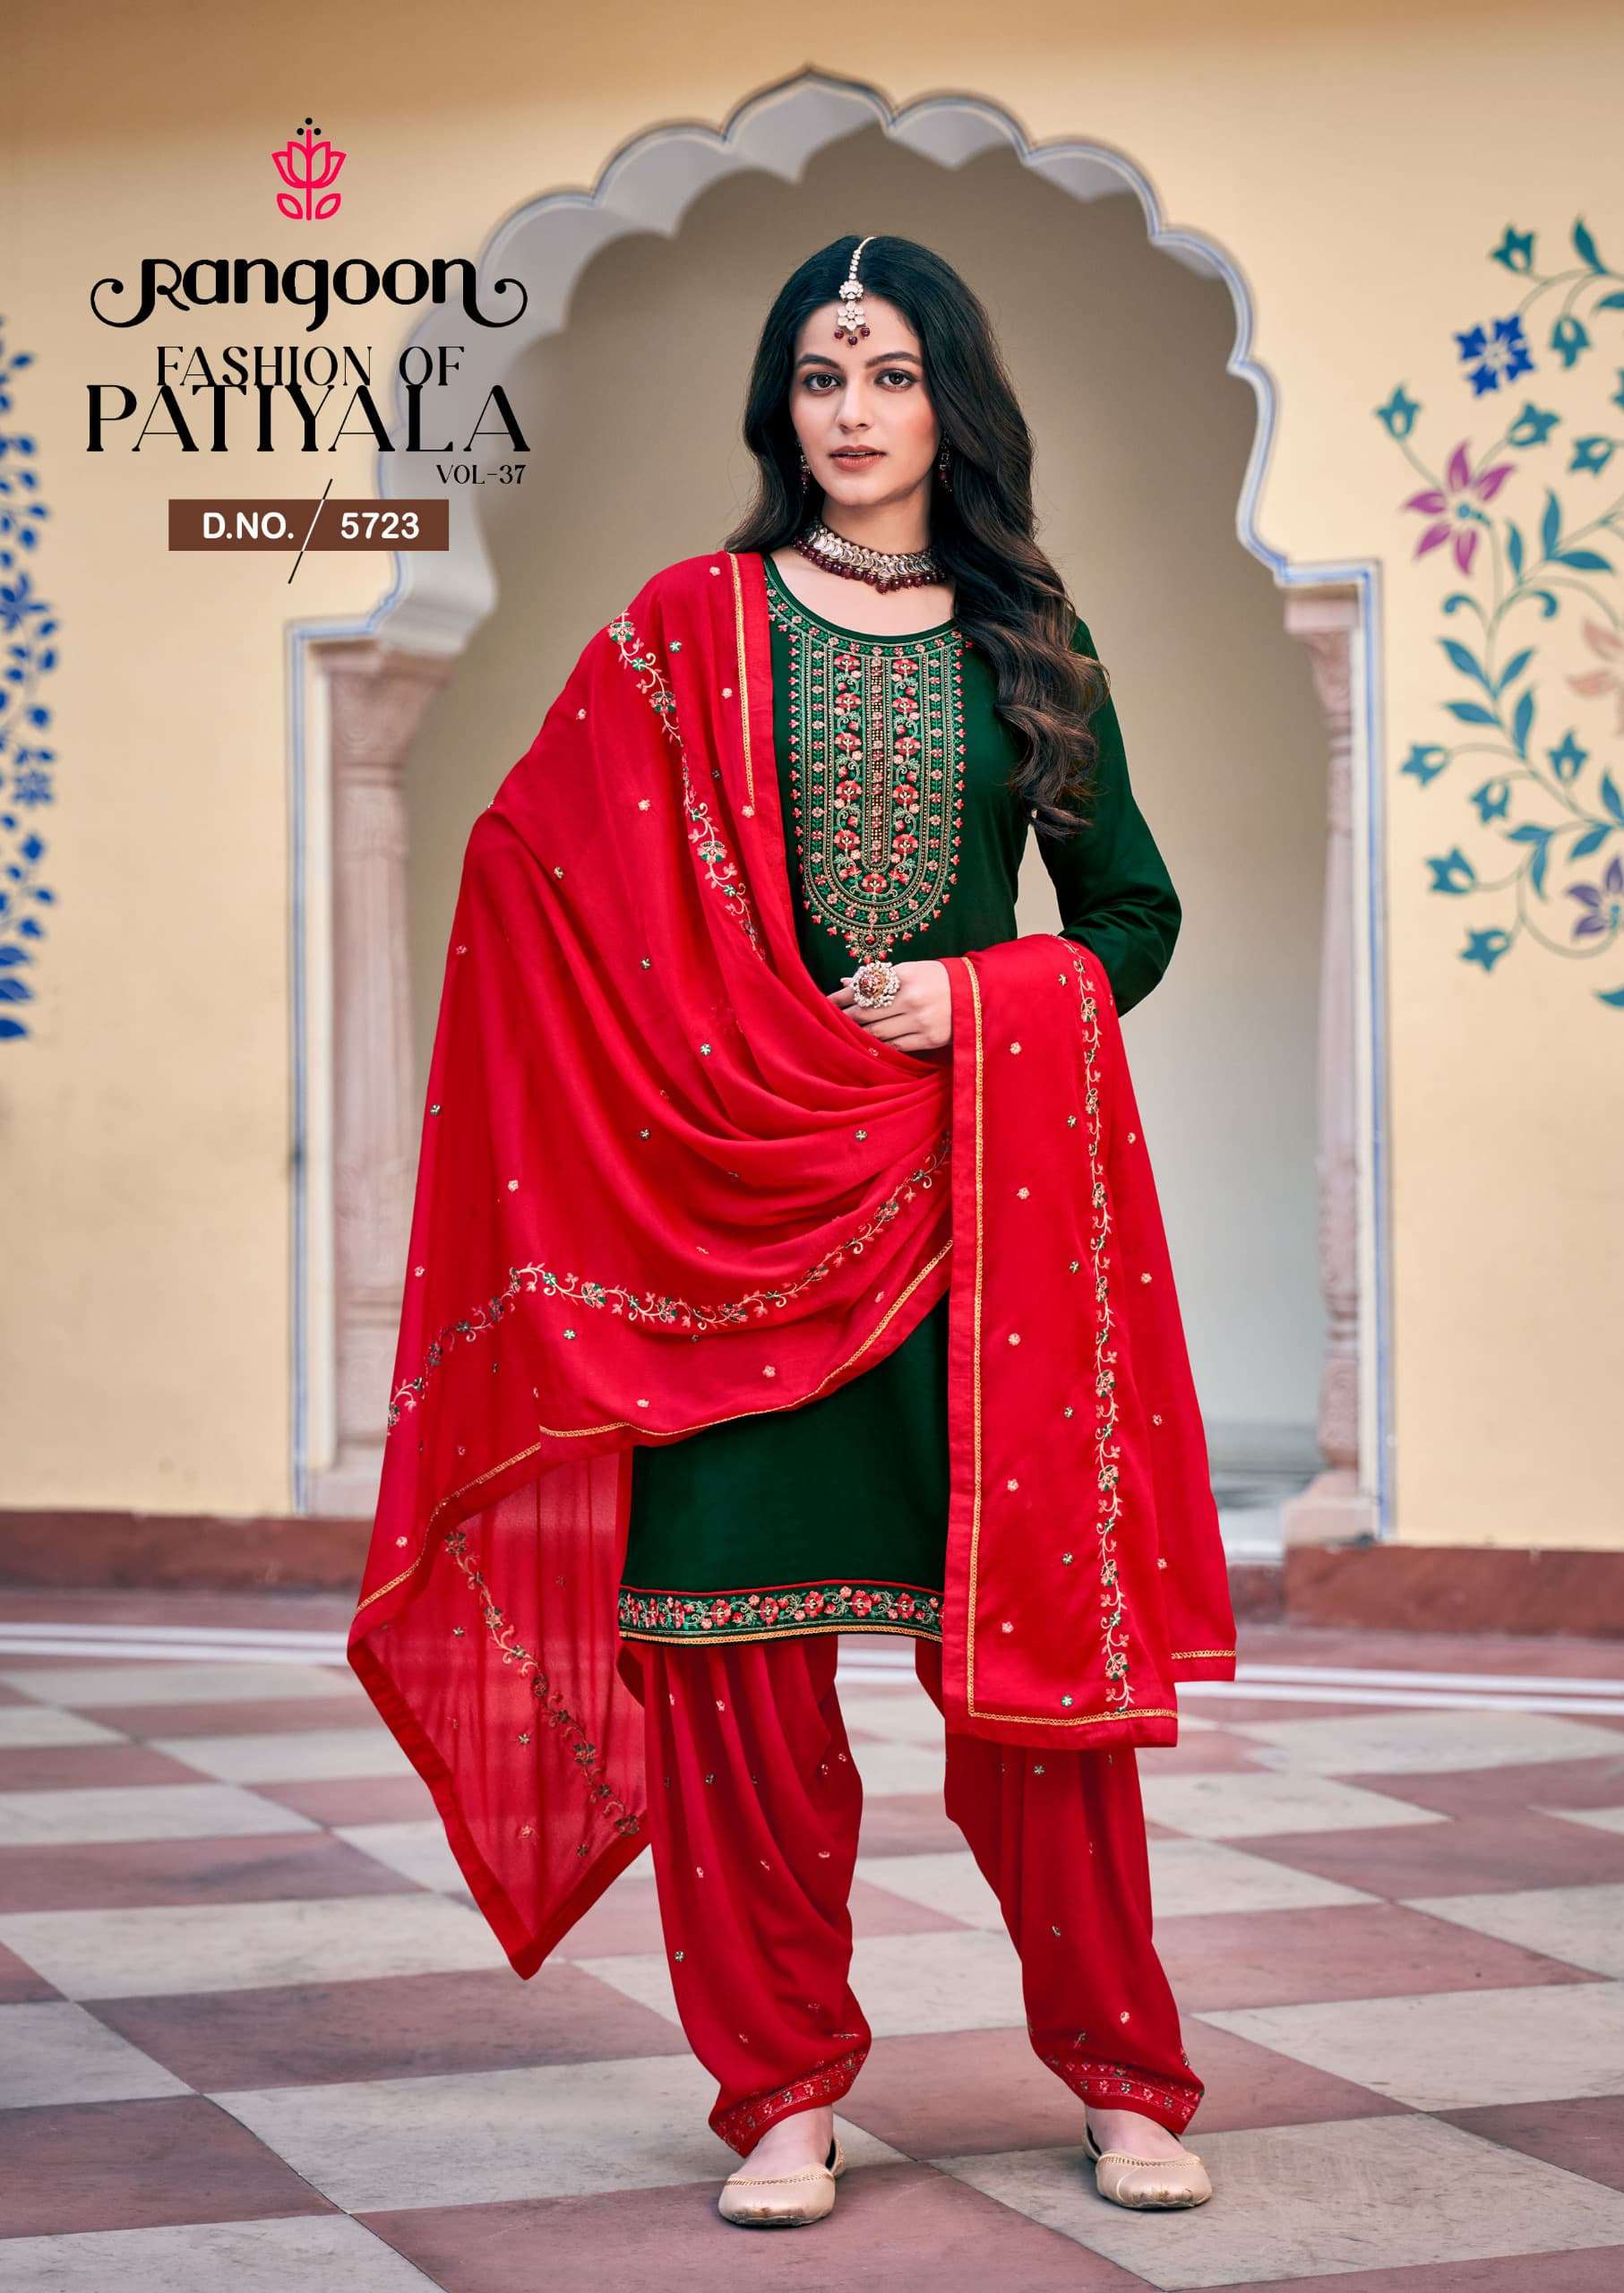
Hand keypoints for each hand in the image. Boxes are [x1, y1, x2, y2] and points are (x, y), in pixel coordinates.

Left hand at [828, 958, 952, 1052]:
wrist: (977, 993)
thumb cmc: (939, 978)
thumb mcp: (911, 969)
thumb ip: (879, 977)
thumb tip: (846, 981)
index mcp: (904, 977)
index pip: (863, 989)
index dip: (841, 998)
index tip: (825, 1002)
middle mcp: (911, 999)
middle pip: (866, 1013)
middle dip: (846, 1018)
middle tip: (830, 1021)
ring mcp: (920, 1021)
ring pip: (878, 1033)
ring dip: (860, 1034)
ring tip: (847, 1034)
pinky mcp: (929, 1039)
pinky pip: (896, 1046)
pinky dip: (880, 1045)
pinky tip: (871, 1043)